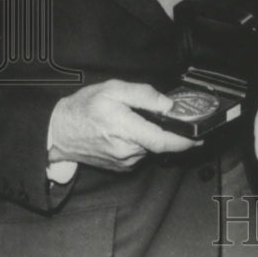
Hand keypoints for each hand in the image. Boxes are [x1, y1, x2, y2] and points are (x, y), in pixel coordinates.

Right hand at [48, 80, 200, 170]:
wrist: (59, 132)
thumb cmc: (83, 108)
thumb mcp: (112, 90)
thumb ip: (143, 95)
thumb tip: (167, 105)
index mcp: (126, 130)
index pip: (163, 142)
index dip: (184, 141)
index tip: (199, 137)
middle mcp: (127, 151)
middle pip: (159, 143)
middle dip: (164, 130)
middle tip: (156, 113)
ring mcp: (124, 161)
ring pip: (149, 147)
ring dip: (150, 134)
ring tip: (132, 118)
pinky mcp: (121, 166)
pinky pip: (139, 153)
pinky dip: (140, 141)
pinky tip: (126, 130)